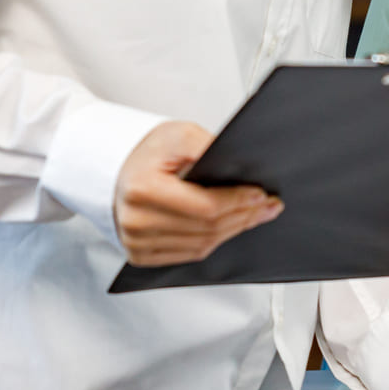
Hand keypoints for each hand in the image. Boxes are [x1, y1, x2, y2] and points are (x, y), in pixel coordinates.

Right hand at [113, 120, 281, 266]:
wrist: (118, 169)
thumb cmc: (149, 152)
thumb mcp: (178, 134)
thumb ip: (206, 147)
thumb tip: (241, 164)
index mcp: (142, 190)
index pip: (204, 206)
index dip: (237, 202)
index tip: (262, 194)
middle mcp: (135, 221)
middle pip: (206, 228)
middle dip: (244, 216)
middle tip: (270, 206)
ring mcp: (135, 242)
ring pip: (200, 245)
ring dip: (233, 231)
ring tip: (256, 215)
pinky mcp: (140, 254)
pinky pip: (188, 254)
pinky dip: (214, 241)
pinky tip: (231, 227)